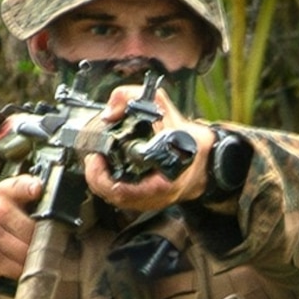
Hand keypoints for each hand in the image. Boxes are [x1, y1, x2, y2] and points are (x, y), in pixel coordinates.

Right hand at [0, 172, 43, 298]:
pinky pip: (18, 266)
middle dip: (42, 241)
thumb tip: (65, 214)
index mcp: (3, 193)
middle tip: (42, 245)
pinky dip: (21, 271)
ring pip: (28, 249)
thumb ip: (30, 204)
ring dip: (32, 259)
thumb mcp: (5, 210)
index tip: (38, 190)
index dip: (32, 187)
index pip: (21, 185)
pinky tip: (15, 267)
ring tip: (27, 257)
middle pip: (35, 228)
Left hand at [88, 80, 208, 214]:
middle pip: (114, 197)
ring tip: (96, 164)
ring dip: (102, 183)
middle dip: (97, 178)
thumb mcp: (162, 107)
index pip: (123, 191)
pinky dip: (111, 186)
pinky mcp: (148, 201)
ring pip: (116, 201)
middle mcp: (156, 196)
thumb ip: (132, 97)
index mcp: (163, 180)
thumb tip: (109, 112)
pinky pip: (123, 200)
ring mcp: (151, 201)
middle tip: (92, 158)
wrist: (206, 157)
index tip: (96, 157)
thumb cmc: (187, 139)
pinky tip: (107, 172)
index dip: (103, 177)